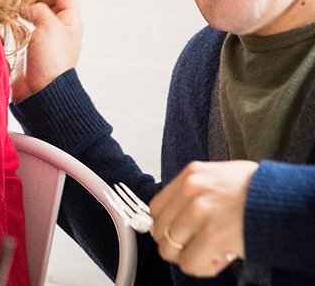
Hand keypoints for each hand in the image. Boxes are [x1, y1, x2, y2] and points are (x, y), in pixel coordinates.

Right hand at [10, 0, 82, 100]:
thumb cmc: (51, 59)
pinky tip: (9, 11)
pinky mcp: (29, 44)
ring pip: (36, 9)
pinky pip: (25, 22)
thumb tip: (27, 5)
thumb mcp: (49, 27)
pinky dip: (18, 13)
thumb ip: (39, 9)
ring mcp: (44, 35)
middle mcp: (59, 26)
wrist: (41, 91)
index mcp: (70, 21)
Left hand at [149, 160, 256, 276]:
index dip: (168, 227)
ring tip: (212, 252)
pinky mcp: (212, 234)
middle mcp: (191, 190)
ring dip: (191, 257)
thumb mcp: (222, 176)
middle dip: (178, 245)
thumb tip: (179, 211)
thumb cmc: (259, 191)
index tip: (182, 234)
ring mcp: (199, 212)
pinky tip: (220, 259)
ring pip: (170, 250)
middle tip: (199, 246)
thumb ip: (197, 190)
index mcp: (191, 174)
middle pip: (160, 230)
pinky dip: (204, 267)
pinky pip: (190, 263)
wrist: (286, 199)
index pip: (156, 208)